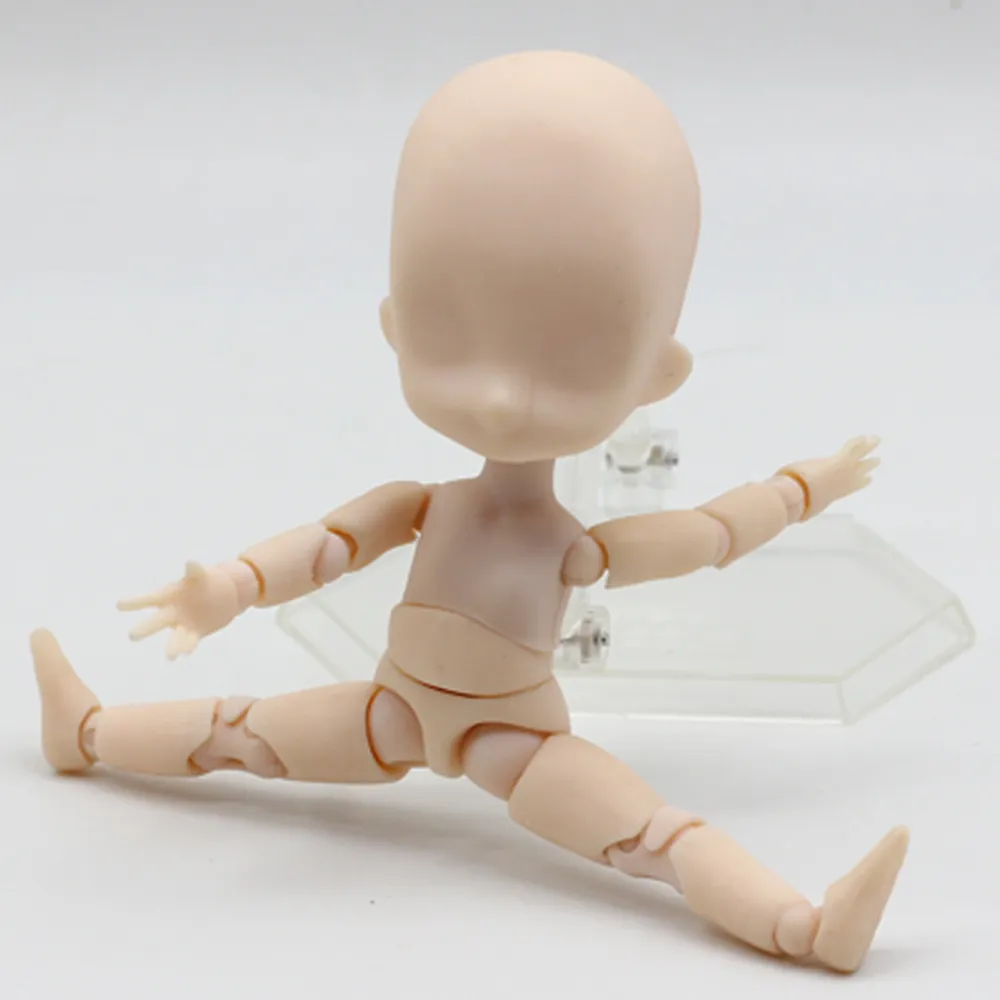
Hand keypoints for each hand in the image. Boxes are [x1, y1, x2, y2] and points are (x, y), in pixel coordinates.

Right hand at [117, 561, 241, 658]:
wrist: (224, 596)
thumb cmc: (205, 581)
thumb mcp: (201, 575)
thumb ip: (195, 572)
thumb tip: (191, 564)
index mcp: (167, 596)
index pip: (147, 600)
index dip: (134, 602)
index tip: (118, 604)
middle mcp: (170, 612)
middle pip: (156, 622)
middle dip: (145, 628)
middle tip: (132, 636)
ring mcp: (182, 624)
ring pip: (174, 637)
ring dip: (171, 647)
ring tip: (170, 656)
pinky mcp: (195, 633)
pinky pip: (190, 641)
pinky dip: (188, 646)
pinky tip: (185, 652)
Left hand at [781, 435, 880, 517]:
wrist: (795, 498)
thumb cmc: (794, 504)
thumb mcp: (802, 507)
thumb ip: (803, 506)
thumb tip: (798, 513)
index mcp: (831, 495)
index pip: (847, 488)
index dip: (858, 483)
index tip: (867, 479)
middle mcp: (841, 485)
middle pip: (858, 473)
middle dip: (866, 466)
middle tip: (876, 461)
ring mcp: (842, 473)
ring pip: (858, 458)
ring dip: (867, 448)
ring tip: (876, 440)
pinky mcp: (839, 462)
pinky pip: (851, 448)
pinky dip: (858, 442)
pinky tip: (865, 436)